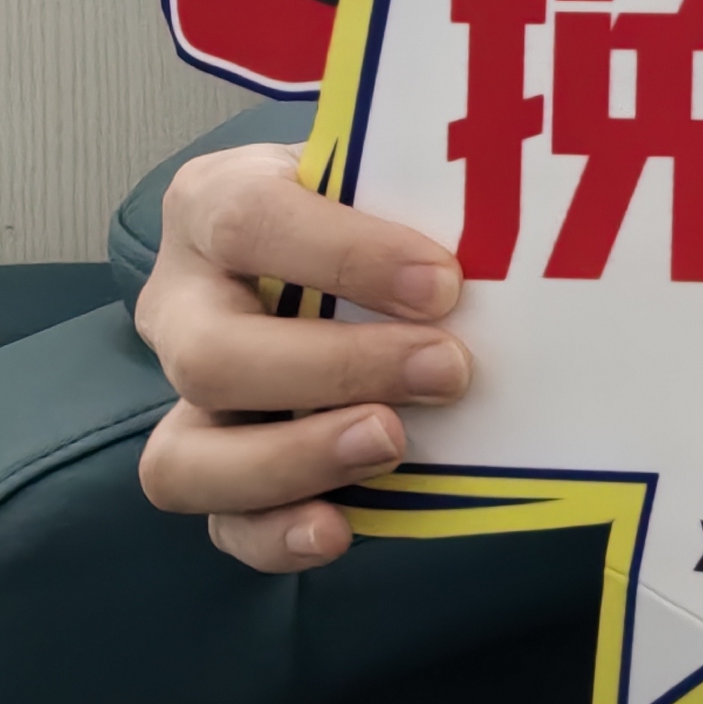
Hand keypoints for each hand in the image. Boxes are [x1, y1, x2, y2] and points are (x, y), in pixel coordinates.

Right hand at [134, 139, 469, 571]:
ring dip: (295, 459)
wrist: (342, 244)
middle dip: (338, 370)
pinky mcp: (212, 465)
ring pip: (185, 458)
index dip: (346, 257)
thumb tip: (520, 228)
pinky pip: (219, 521)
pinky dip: (274, 533)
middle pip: (212, 355)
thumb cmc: (369, 202)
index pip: (251, 221)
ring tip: (392, 443)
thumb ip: (421, 191)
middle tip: (448, 370)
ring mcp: (186, 395)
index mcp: (214, 204)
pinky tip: (339, 529)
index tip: (444, 282)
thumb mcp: (382, 170)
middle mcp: (181, 303)